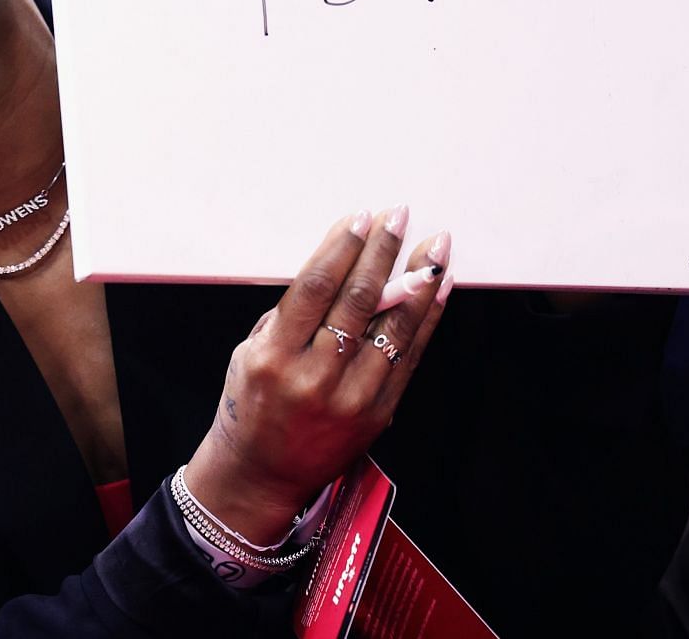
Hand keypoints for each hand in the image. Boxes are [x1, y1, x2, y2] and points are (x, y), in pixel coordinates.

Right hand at [184, 207, 452, 543]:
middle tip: (399, 216)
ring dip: (417, 280)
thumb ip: (291, 316)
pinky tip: (438, 289)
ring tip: (434, 245)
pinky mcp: (379, 413)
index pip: (314, 288)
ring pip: (392, 327)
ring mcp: (351, 398)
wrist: (263, 472)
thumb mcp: (250, 352)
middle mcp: (314, 376)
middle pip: (357, 300)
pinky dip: (427, 318)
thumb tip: (342, 269)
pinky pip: (410, 356)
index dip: (341, 248)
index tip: (360, 218)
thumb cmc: (251, 404)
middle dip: (382, 252)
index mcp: (274, 356)